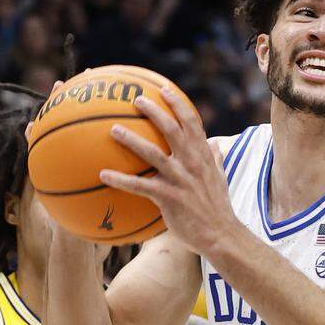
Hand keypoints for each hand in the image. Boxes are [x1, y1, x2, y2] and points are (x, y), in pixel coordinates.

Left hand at [98, 86, 236, 254]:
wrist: (221, 235)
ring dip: (132, 140)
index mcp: (203, 156)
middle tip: (136, 99)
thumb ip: (215, 158)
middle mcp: (192, 163)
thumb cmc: (218, 208)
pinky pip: (140, 186)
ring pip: (153, 153)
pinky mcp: (169, 197)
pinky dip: (121, 180)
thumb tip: (216, 143)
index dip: (178, 103)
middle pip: (171, 129)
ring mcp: (181, 180)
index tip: (165, 89)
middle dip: (154, 111)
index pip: (192, 122)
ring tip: (114, 130)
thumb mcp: (221, 178)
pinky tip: (103, 174)